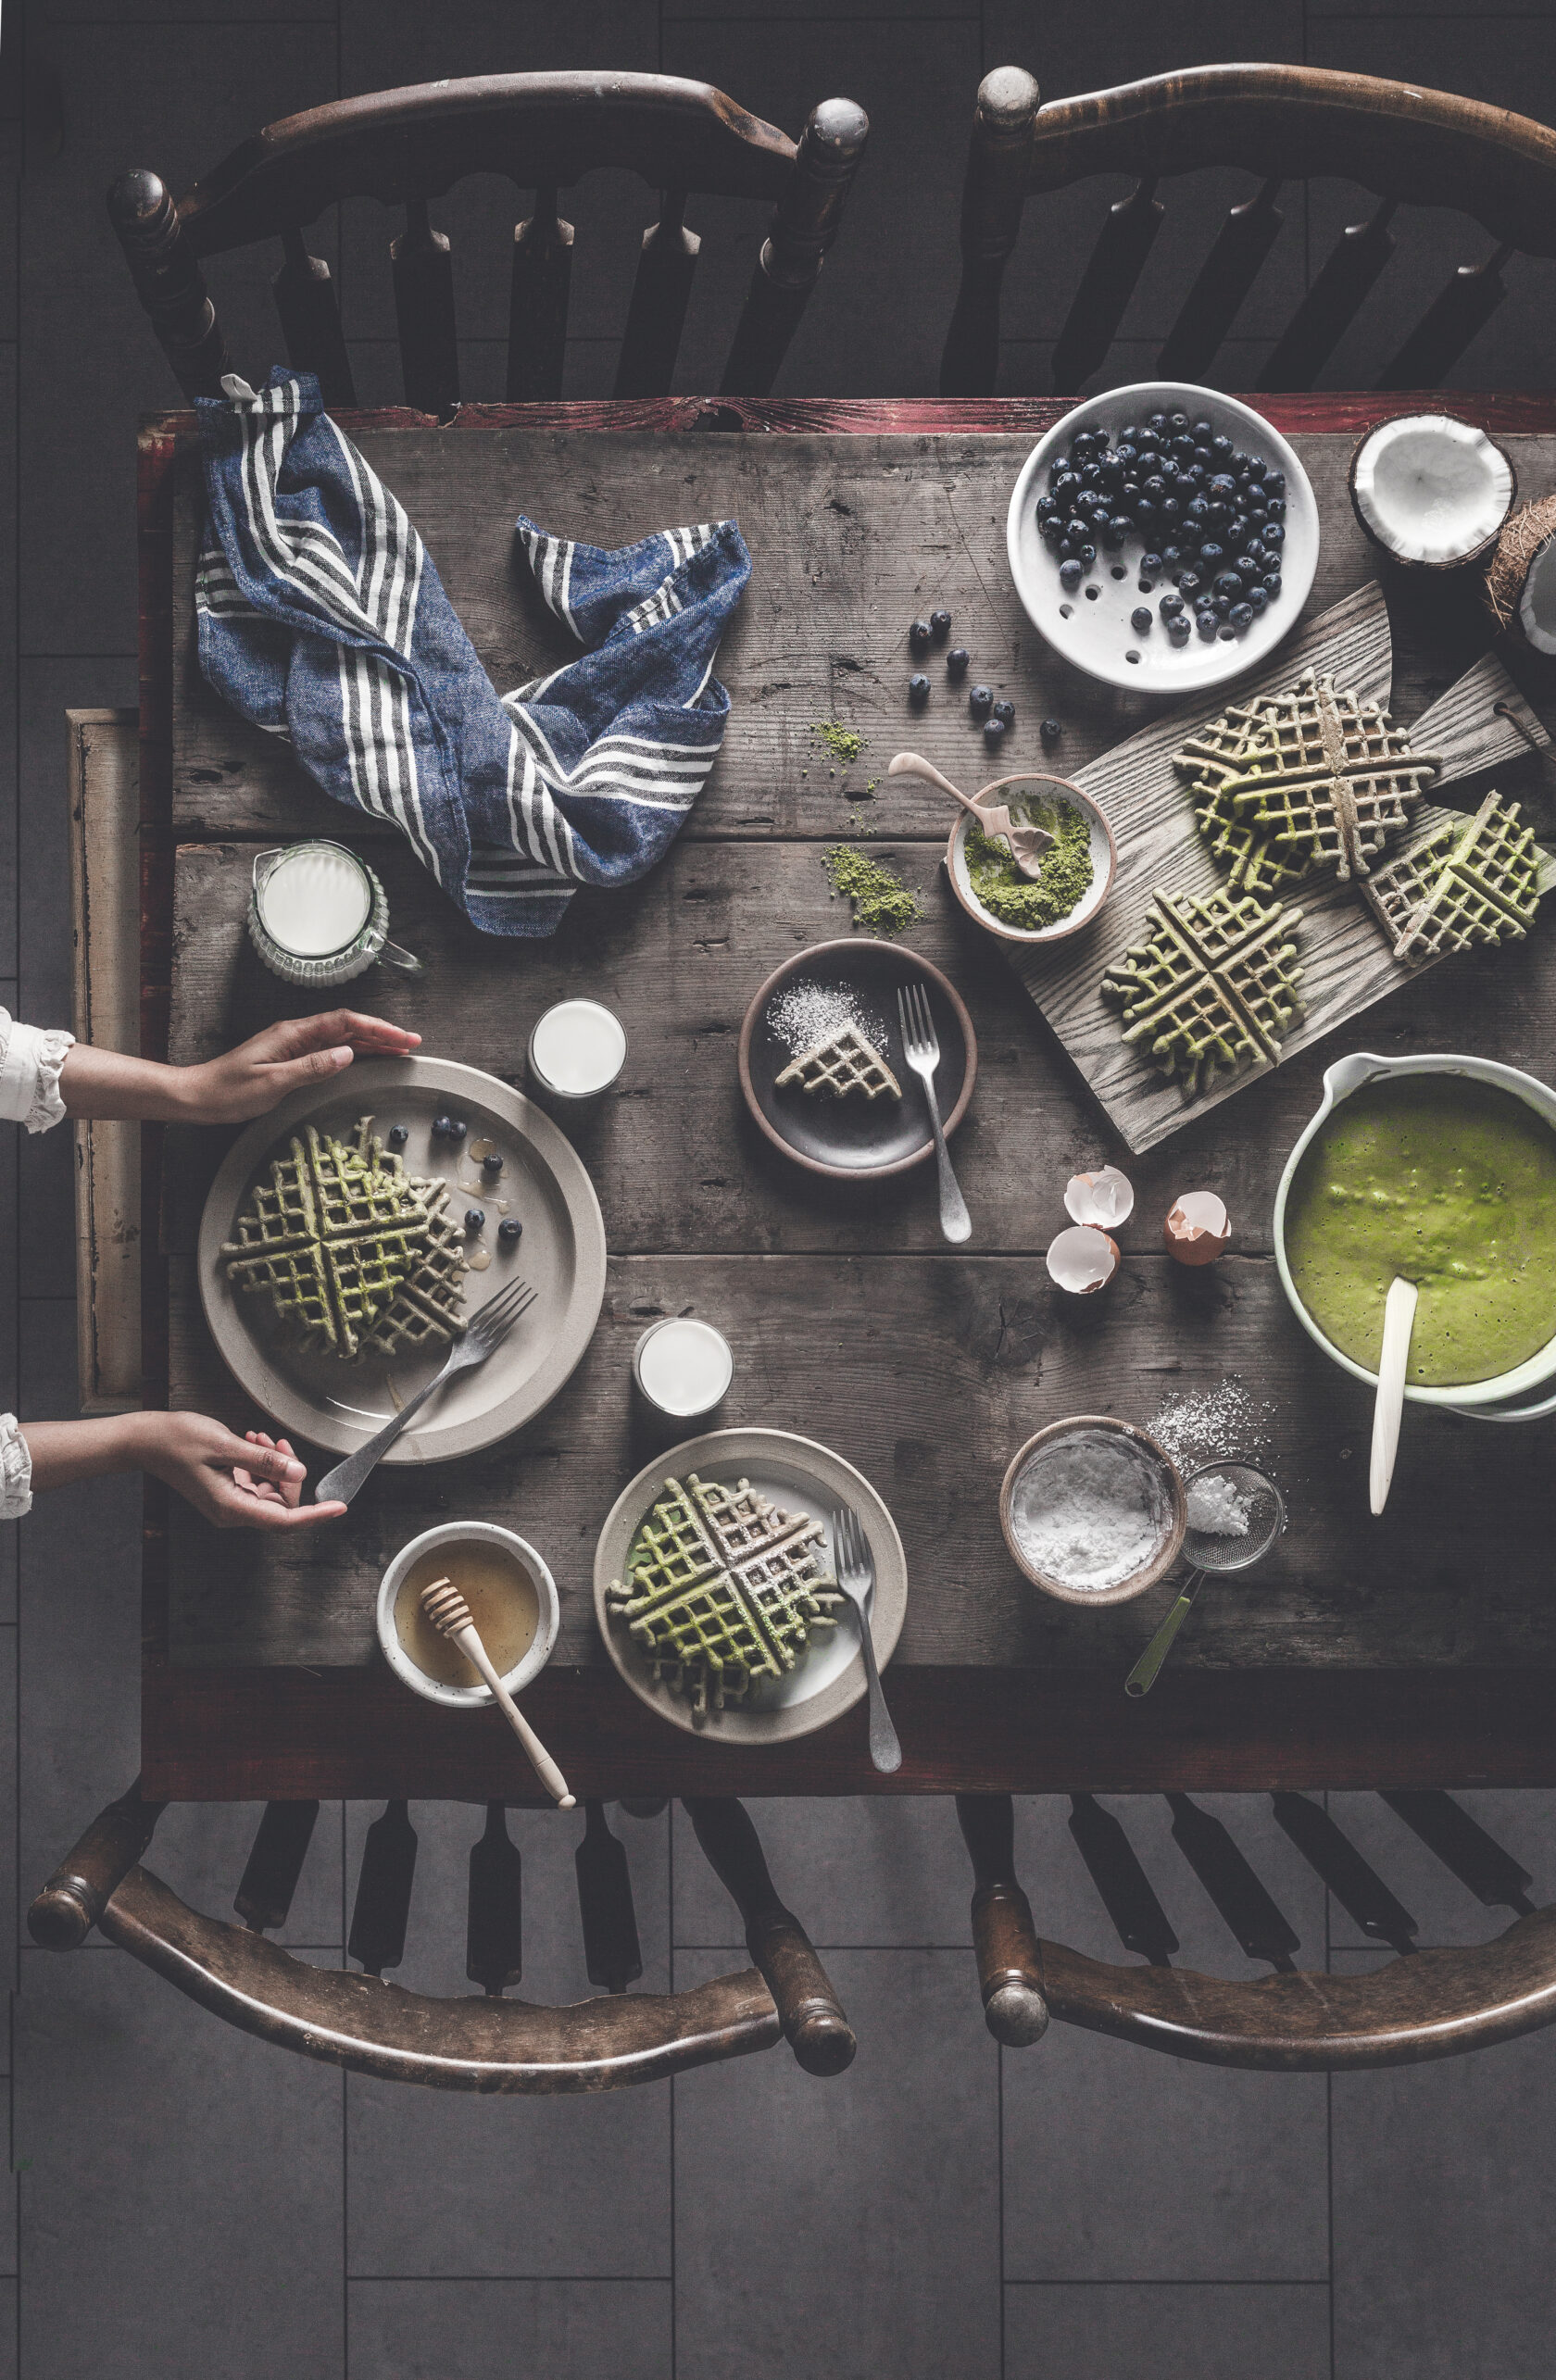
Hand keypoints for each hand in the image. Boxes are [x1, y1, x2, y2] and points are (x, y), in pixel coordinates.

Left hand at [59, 1012, 420, 1124]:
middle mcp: (295, 1035)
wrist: (197, 1096)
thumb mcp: (272, 1083)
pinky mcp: (290, 1059)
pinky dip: (354, 1053)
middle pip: (348, 1027)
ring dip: (371, 1043)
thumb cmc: (228, 1091)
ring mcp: (293, 1046)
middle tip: (413, 1044)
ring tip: (400, 1050)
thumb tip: (347, 1054)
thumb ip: (311, 1067)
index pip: (344, 1023)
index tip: (403, 1039)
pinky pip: (329, 1051)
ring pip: (341, 1038)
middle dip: (383, 1033)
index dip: (378, 1029)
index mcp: (292, 1034)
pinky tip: (366, 1059)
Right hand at [131, 1412, 348, 1529]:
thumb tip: (299, 1473)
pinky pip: (255, 1484)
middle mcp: (231, 1511)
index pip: (284, 1520)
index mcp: (231, 1507)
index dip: (315, 1515)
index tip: (339, 1506)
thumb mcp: (224, 1445)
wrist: (146, 1441)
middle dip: (288, 1473)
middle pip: (280, 1504)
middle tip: (280, 1444)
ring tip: (260, 1438)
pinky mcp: (225, 1492)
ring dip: (274, 1465)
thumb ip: (264, 1462)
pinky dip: (260, 1464)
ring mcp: (228, 1503)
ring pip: (270, 1492)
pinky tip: (253, 1443)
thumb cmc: (177, 1440)